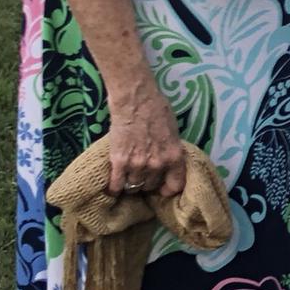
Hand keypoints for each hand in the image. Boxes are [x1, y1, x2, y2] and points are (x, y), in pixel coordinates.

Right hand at [105, 80, 187, 197]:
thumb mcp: (173, 132)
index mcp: (174, 156)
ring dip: (131, 183)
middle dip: (148, 182)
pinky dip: (114, 188)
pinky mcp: (119, 162)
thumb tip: (167, 164)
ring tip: (128, 176)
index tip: (162, 188)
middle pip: (151, 186)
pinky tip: (114, 187)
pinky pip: (116, 185)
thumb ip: (170, 151)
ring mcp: (137, 165)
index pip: (176, 185)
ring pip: (134, 186)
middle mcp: (157, 164)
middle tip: (142, 175)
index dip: (168, 189)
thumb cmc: (157, 110)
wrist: (135, 100)